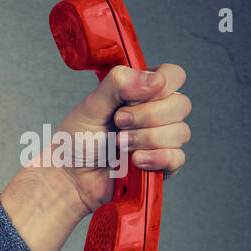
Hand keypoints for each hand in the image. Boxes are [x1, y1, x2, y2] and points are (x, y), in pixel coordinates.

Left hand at [52, 63, 191, 215]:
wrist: (70, 176)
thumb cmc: (78, 139)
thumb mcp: (91, 105)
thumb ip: (119, 84)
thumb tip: (155, 79)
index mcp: (142, 91)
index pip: (173, 75)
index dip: (161, 85)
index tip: (131, 99)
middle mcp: (157, 112)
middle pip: (181, 105)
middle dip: (146, 116)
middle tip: (118, 123)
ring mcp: (162, 139)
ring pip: (180, 132)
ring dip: (145, 138)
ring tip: (119, 145)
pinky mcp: (162, 164)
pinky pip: (177, 158)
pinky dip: (156, 158)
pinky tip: (135, 161)